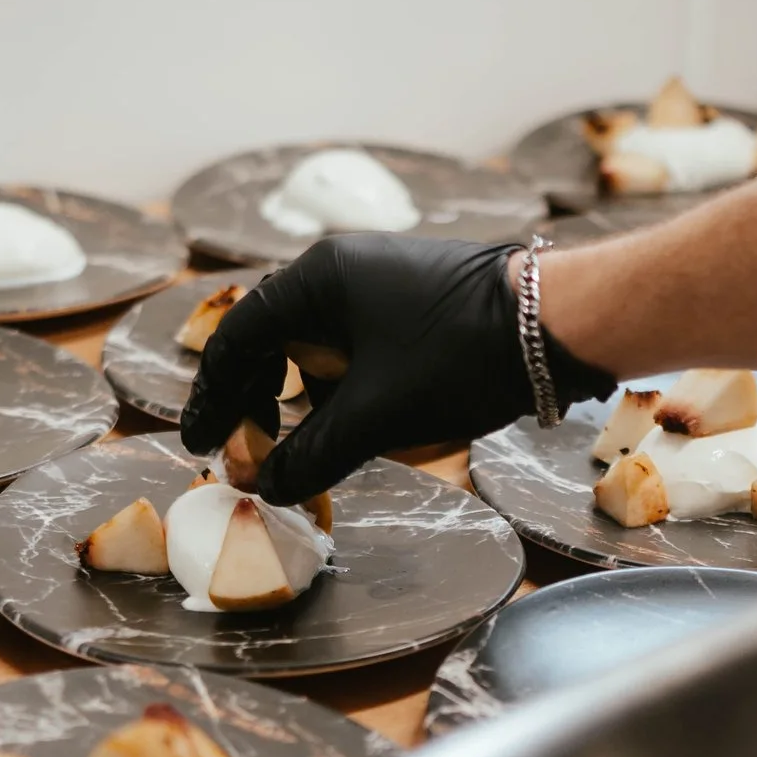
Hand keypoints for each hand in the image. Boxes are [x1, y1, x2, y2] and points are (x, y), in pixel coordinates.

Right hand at [179, 235, 615, 503]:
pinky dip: (333, 384)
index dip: (213, 398)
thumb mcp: (375, 416)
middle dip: (251, 398)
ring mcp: (380, 280)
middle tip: (243, 449)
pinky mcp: (412, 300)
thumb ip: (312, 454)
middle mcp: (341, 269)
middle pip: (269, 337)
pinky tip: (344, 422)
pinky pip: (350, 343)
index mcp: (316, 279)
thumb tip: (268, 487)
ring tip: (290, 444)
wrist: (555, 323)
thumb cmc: (459, 357)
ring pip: (312, 341)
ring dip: (294, 394)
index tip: (201, 443)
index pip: (237, 339)